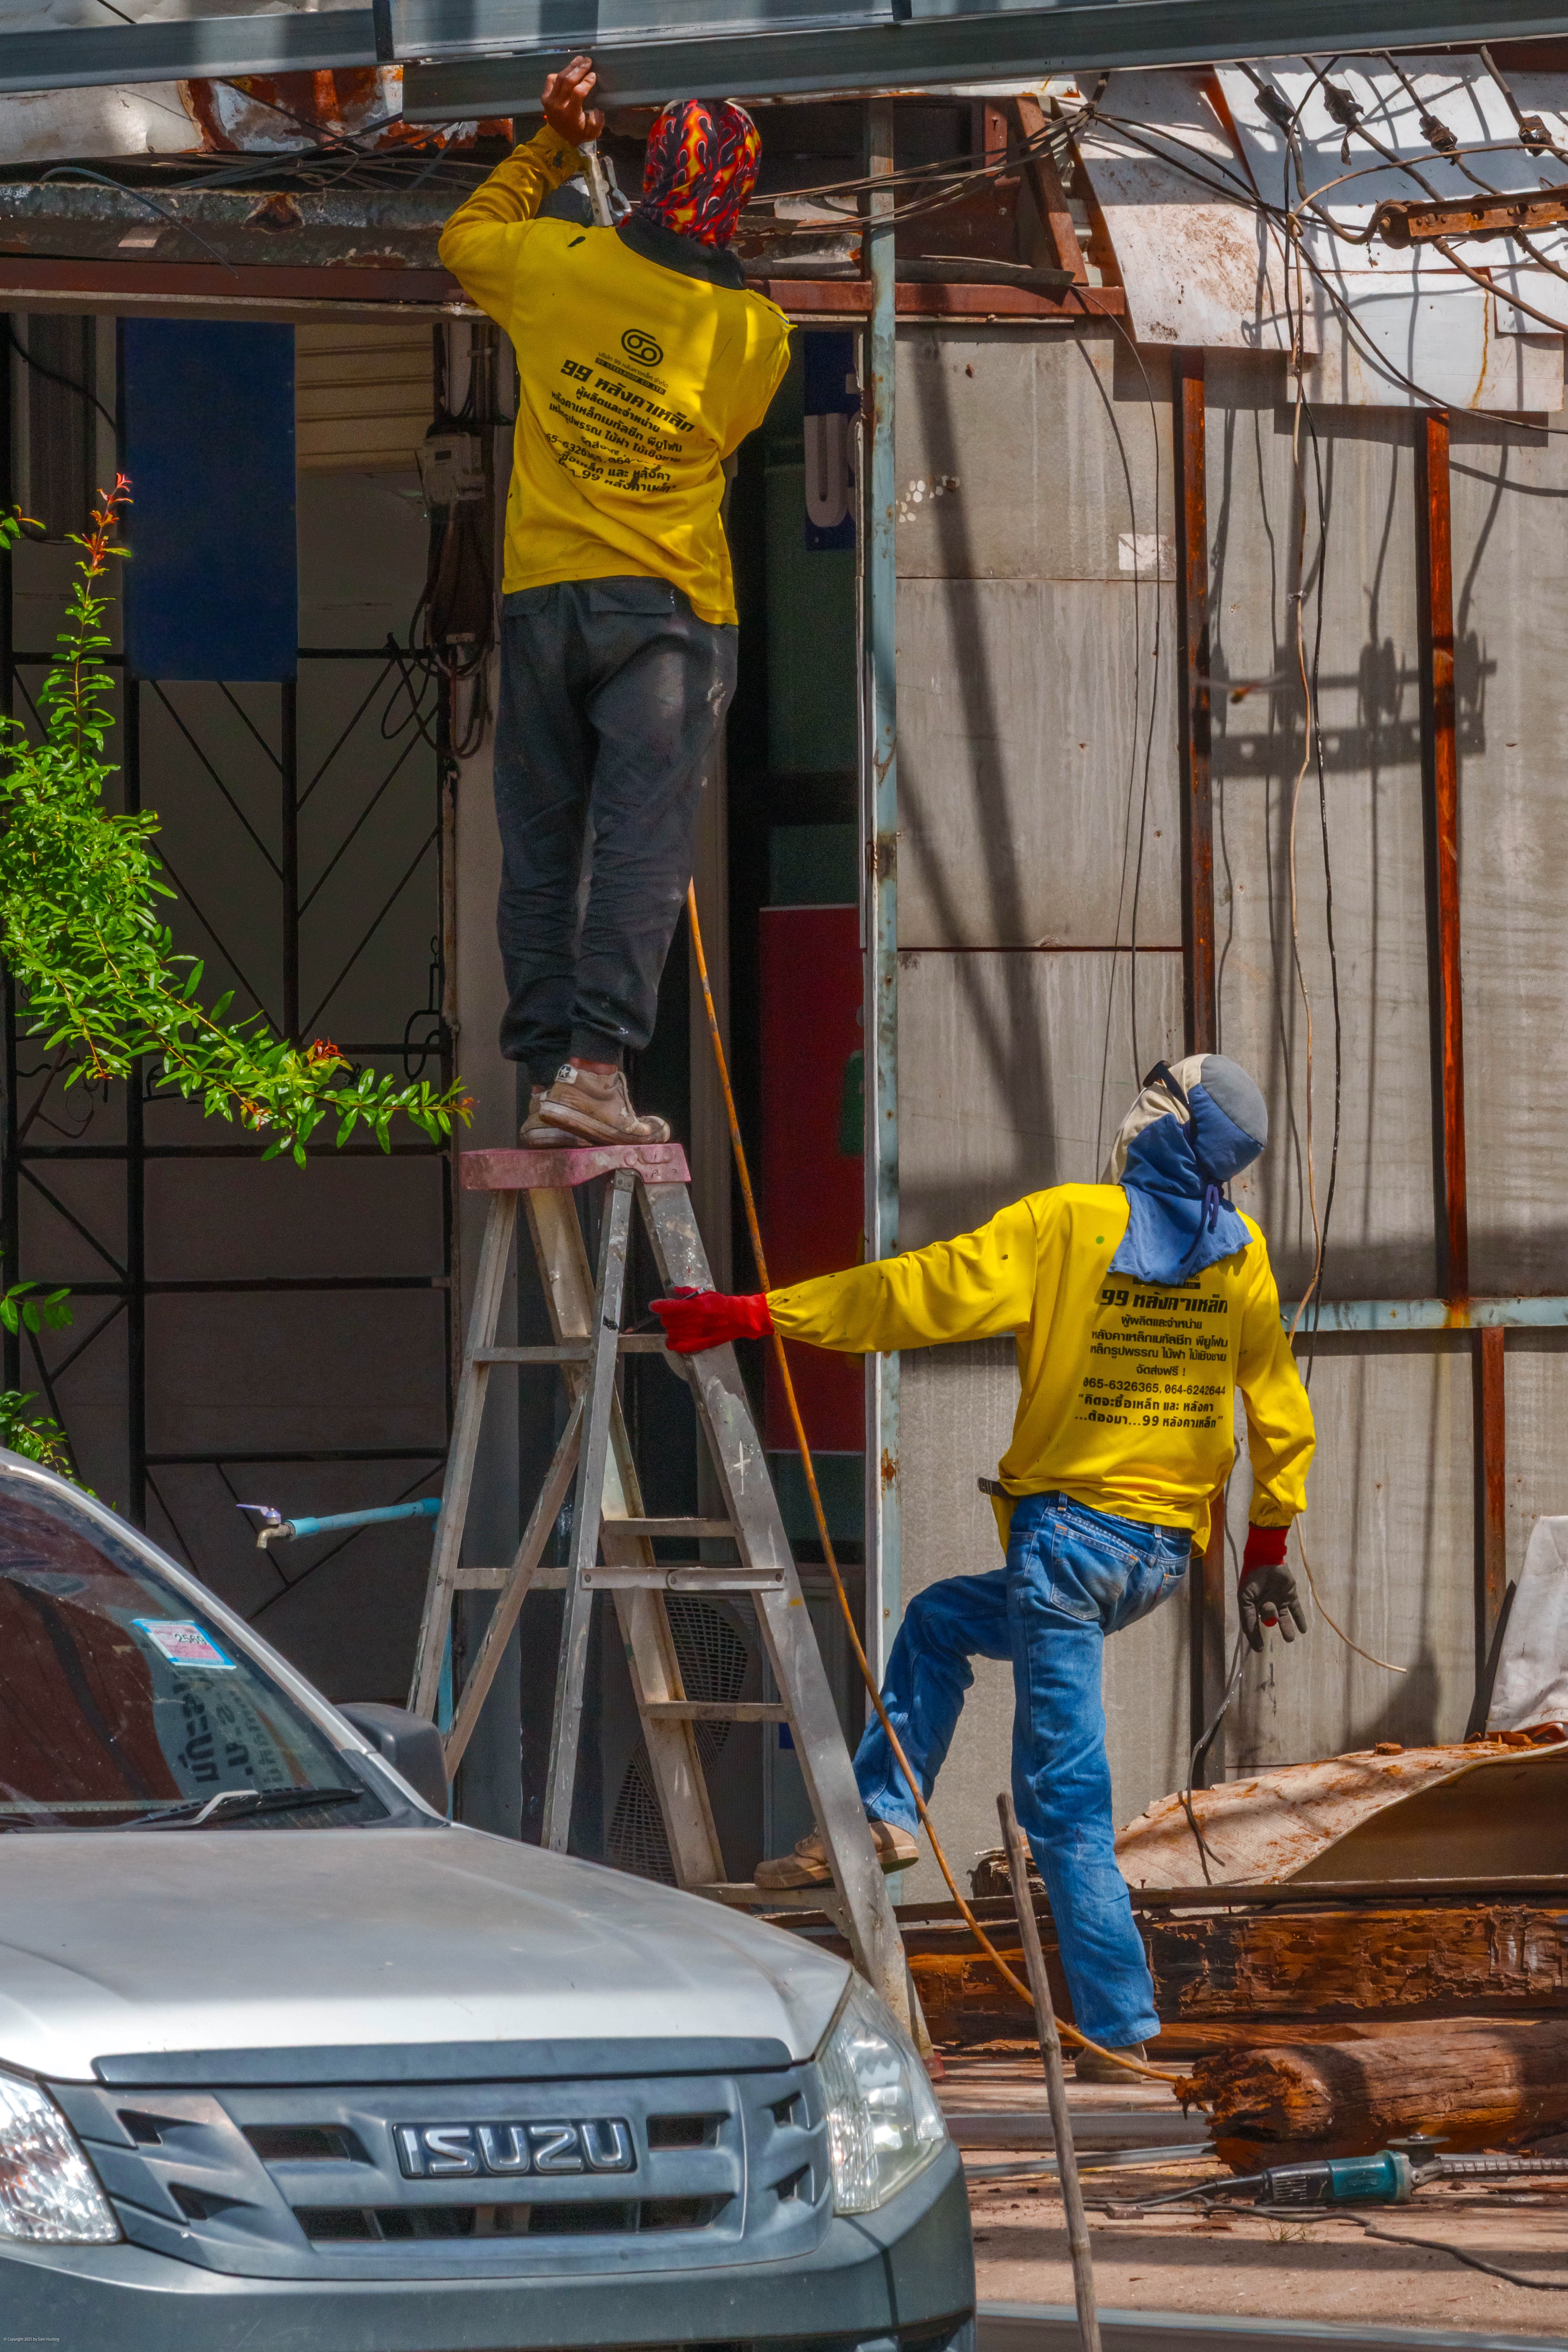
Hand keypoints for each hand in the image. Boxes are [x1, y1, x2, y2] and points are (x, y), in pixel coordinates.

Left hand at [541, 55, 603, 148]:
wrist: (560, 138)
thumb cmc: (579, 132)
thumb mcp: (592, 133)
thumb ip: (597, 123)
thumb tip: (597, 109)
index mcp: (570, 114)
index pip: (578, 92)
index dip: (586, 81)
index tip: (593, 75)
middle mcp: (558, 105)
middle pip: (568, 81)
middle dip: (579, 69)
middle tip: (588, 61)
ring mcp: (549, 100)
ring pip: (560, 77)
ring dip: (571, 66)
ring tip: (580, 59)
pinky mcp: (545, 96)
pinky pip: (551, 79)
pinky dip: (560, 73)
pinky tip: (569, 70)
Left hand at [650, 1289, 771, 1355]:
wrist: (738, 1318)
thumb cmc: (721, 1304)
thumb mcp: (705, 1293)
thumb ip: (688, 1292)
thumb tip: (674, 1290)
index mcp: (693, 1306)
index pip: (668, 1307)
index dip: (657, 1306)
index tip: (653, 1306)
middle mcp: (691, 1320)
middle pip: (667, 1321)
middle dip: (666, 1318)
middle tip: (671, 1316)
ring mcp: (694, 1333)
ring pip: (671, 1333)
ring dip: (670, 1330)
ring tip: (675, 1327)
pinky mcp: (699, 1343)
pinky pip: (679, 1346)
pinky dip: (673, 1344)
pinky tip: (672, 1341)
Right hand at [1238, 1524, 1307, 1649]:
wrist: (1266, 1558)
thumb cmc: (1252, 1577)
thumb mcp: (1246, 1597)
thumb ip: (1248, 1615)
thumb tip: (1251, 1634)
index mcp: (1252, 1605)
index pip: (1253, 1625)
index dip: (1255, 1637)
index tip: (1259, 1649)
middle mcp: (1265, 1605)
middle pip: (1270, 1621)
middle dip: (1273, 1627)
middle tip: (1277, 1631)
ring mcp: (1278, 1600)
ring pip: (1284, 1619)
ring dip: (1287, 1629)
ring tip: (1289, 1638)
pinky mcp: (1290, 1595)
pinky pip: (1296, 1609)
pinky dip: (1300, 1619)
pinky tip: (1303, 1630)